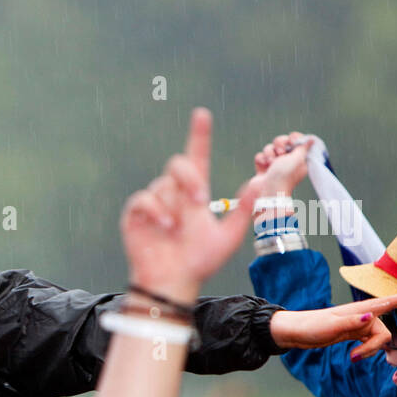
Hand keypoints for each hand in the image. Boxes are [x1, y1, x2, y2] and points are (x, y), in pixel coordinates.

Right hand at [121, 107, 257, 301]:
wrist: (173, 281)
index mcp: (195, 193)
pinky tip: (164, 226)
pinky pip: (145, 199)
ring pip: (163, 185)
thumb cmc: (199, 261)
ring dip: (174, 205)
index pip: (197, 157)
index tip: (202, 115)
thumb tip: (260, 182)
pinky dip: (156, 210)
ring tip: (177, 230)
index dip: (199, 136)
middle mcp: (174, 193)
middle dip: (189, 178)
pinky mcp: (136, 213)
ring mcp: (154, 202)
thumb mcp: (227, 236)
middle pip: (179, 165)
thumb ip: (244, 209)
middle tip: (199, 201)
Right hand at [252, 131, 311, 196]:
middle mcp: (287, 160)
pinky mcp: (263, 168)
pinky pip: (261, 156)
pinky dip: (261, 159)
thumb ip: (303, 147)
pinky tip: (264, 165)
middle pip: (282, 141)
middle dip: (279, 144)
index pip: (297, 142)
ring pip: (270, 148)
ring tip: (271, 162)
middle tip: (281, 152)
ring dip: (269, 153)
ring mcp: (274, 164)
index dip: (294, 138)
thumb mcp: (298, 159)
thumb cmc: (284, 176)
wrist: (268, 191)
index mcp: (299, 158)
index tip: (292, 140)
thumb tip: (312, 139)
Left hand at [268, 289, 396, 359]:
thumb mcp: (331, 326)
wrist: (296, 333)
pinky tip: (354, 356)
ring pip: (377, 340)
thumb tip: (370, 317)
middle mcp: (363, 316)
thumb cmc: (311, 326)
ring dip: (368, 352)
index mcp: (361, 309)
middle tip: (354, 357)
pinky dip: (365, 351)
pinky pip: (369, 343)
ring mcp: (358, 325)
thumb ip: (352, 322)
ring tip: (351, 358)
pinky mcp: (353, 334)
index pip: (390, 302)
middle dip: (374, 347)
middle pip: (384, 333)